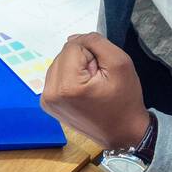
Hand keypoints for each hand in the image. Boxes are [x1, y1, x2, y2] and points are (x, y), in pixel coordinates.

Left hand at [40, 33, 149, 149]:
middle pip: (63, 54)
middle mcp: (50, 93)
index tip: (102, 72)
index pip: (73, 46)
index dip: (93, 53)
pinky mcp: (47, 104)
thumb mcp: (120, 63)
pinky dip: (69, 78)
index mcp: (66, 86)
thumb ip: (96, 42)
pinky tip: (83, 91)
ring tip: (91, 86)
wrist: (123, 133)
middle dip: (83, 61)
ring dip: (76, 69)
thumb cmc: (125, 101)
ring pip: (59, 63)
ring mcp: (46, 100)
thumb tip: (75, 38)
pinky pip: (56, 76)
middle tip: (98, 80)